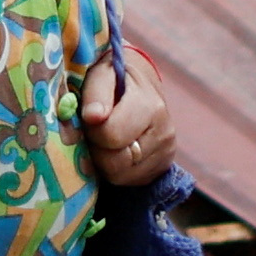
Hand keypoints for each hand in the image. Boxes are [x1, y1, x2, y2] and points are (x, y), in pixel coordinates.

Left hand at [81, 53, 178, 190]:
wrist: (139, 88)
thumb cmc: (114, 80)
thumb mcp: (101, 74)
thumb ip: (95, 94)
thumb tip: (94, 117)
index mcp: (150, 104)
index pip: (112, 135)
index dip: (92, 131)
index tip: (89, 119)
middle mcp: (164, 132)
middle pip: (116, 163)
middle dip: (97, 150)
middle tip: (94, 133)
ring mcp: (166, 153)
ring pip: (121, 176)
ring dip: (105, 162)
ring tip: (106, 140)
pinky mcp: (162, 168)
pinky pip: (130, 181)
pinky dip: (117, 170)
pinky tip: (117, 150)